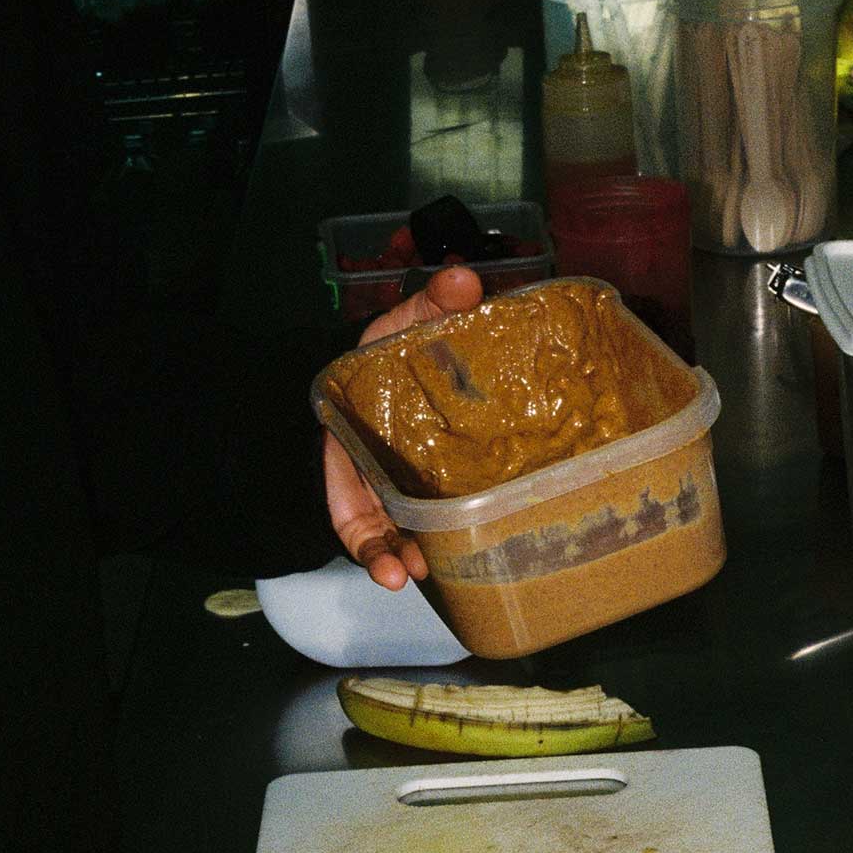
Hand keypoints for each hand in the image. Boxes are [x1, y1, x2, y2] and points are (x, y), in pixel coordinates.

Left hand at [324, 263, 483, 589]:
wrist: (324, 397)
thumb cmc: (374, 367)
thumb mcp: (403, 329)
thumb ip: (433, 305)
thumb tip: (466, 278)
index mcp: (452, 437)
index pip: (489, 457)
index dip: (509, 479)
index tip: (528, 494)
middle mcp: (430, 476)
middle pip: (456, 511)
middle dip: (468, 536)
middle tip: (485, 548)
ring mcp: (396, 500)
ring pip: (416, 539)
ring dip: (422, 559)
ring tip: (426, 571)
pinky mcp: (362, 515)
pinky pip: (373, 543)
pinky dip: (379, 560)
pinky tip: (390, 575)